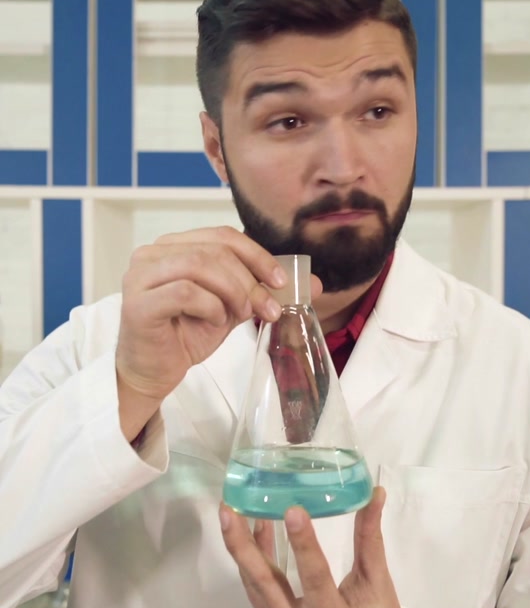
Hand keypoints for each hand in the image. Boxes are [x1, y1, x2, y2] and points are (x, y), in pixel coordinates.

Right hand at [116, 226, 321, 440]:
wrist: (153, 372)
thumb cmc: (186, 335)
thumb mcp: (232, 308)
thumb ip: (263, 291)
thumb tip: (314, 285)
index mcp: (174, 245)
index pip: (222, 235)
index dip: (256, 255)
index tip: (281, 282)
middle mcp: (153, 253)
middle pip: (214, 250)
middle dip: (250, 279)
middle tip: (267, 308)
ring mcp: (141, 275)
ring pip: (200, 265)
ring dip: (233, 291)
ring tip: (241, 316)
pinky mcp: (137, 302)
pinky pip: (185, 292)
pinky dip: (210, 307)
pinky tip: (213, 323)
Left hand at [220, 487, 404, 607]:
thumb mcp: (379, 583)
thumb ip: (370, 538)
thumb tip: (374, 494)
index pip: (314, 578)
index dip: (303, 544)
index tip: (292, 510)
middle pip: (264, 583)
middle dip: (242, 544)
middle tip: (229, 510)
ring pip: (254, 585)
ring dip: (243, 547)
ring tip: (235, 511)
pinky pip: (257, 592)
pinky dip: (254, 561)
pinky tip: (255, 530)